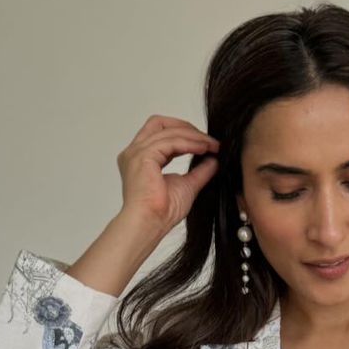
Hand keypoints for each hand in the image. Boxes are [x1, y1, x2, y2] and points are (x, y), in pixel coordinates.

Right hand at [116, 115, 220, 237]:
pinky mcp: (143, 156)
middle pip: (160, 124)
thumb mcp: (188, 186)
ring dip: (193, 136)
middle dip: (186, 127)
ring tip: (211, 145)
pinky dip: (190, 142)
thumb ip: (200, 171)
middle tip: (208, 139)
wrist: (151, 224)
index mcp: (141, 159)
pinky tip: (203, 148)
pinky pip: (171, 141)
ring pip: (168, 130)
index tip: (206, 143)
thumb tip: (214, 160)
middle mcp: (135, 153)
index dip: (184, 134)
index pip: (161, 134)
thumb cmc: (161, 213)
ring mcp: (137, 153)